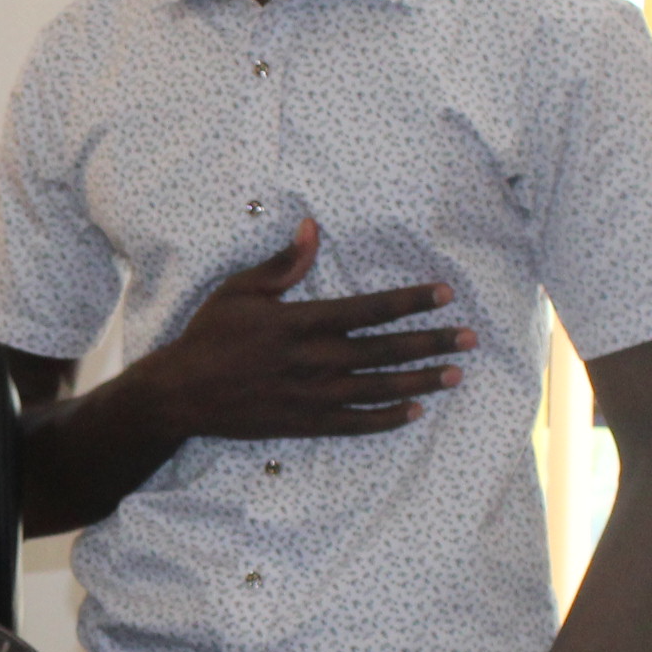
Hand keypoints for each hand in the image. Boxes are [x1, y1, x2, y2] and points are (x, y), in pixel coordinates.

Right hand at [126, 219, 470, 441]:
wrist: (181, 394)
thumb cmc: (210, 336)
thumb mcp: (240, 291)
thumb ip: (284, 264)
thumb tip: (313, 228)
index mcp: (300, 323)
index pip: (369, 309)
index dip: (410, 301)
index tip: (444, 293)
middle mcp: (312, 360)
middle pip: (384, 349)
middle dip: (431, 342)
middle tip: (470, 338)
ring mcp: (311, 396)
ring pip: (378, 388)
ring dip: (419, 381)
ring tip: (454, 375)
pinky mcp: (304, 423)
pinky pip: (355, 423)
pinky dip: (387, 419)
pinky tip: (415, 412)